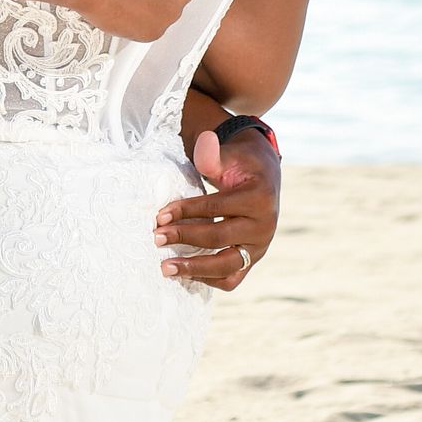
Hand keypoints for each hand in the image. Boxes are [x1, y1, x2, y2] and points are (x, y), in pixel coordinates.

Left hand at [156, 124, 280, 291]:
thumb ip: (213, 153)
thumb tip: (203, 142)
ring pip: (227, 266)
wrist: (263, 178)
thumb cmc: (239, 165)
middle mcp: (264, 226)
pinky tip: (184, 273)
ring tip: (165, 267)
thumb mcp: (229, 154)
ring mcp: (260, 246)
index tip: (159, 216)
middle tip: (156, 238)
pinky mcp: (252, 259)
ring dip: (194, 269)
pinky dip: (208, 279)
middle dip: (184, 238)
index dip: (186, 211)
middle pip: (220, 238)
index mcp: (259, 197)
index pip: (216, 208)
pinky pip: (232, 279)